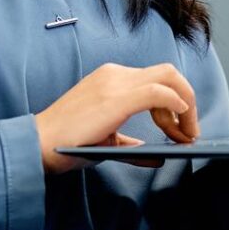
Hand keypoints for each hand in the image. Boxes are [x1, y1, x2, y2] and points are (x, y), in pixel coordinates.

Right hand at [33, 62, 198, 174]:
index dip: (174, 104)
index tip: (178, 132)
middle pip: (168, 72)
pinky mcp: (116, 99)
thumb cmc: (67, 144)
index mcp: (111, 79)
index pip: (156, 79)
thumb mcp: (106, 140)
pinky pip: (157, 92)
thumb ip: (132, 144)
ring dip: (185, 105)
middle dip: (187, 99)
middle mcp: (114, 74)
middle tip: (190, 131)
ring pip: (168, 77)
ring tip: (185, 135)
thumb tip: (158, 156)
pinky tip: (180, 121)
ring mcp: (115, 83)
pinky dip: (175, 104)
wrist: (38, 145)